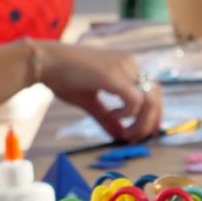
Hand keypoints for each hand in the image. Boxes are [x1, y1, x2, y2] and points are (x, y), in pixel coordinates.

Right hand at [36, 41, 163, 142]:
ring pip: (149, 100)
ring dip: (141, 123)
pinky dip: (127, 114)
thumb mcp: (90, 101)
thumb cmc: (63, 77)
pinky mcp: (114, 76)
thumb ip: (107, 118)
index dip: (155, 113)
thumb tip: (120, 135)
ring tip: (125, 134)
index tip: (148, 132)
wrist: (45, 61)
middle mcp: (130, 64)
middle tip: (139, 139)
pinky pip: (134, 100)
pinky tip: (112, 116)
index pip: (153, 90)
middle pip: (157, 96)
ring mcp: (124, 68)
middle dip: (152, 121)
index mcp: (126, 66)